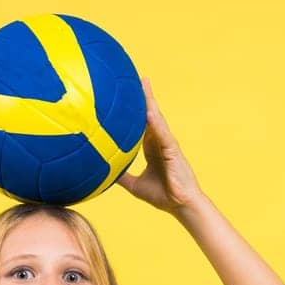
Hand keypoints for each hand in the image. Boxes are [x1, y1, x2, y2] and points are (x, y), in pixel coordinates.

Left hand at [116, 77, 204, 213]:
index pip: (143, 124)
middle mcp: (160, 142)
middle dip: (145, 97)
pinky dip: (156, 123)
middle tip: (138, 78)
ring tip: (144, 85)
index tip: (129, 94)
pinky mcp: (173, 150)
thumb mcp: (135, 186)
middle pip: (151, 115)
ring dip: (150, 102)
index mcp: (152, 148)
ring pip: (157, 119)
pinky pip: (163, 134)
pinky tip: (149, 112)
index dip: (137, 109)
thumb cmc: (162, 196)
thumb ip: (122, 177)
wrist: (180, 205)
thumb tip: (104, 174)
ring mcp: (167, 144)